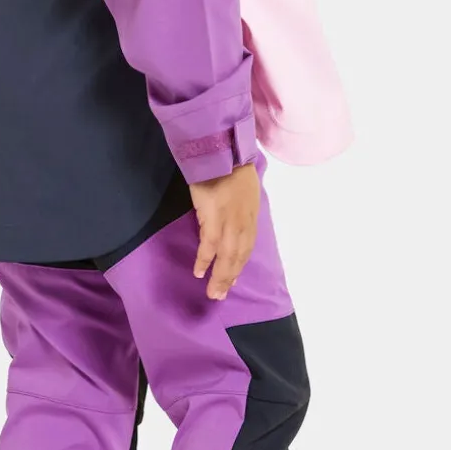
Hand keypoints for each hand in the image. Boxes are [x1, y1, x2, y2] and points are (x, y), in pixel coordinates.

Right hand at [189, 162, 259, 299]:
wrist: (222, 153)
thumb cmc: (231, 169)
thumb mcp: (244, 193)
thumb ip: (239, 210)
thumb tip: (232, 222)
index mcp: (251, 218)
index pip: (246, 248)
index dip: (238, 266)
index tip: (232, 280)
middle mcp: (243, 224)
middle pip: (238, 257)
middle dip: (229, 278)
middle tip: (220, 296)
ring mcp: (229, 223)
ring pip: (226, 257)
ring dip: (220, 277)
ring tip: (213, 293)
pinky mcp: (213, 219)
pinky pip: (210, 246)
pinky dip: (206, 261)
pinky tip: (200, 273)